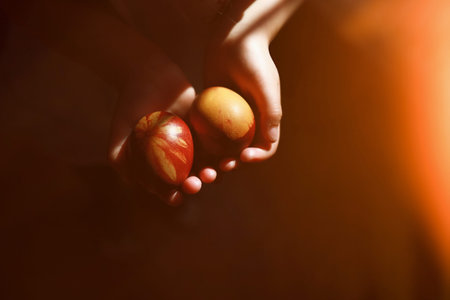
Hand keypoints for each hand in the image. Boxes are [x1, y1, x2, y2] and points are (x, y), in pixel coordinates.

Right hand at [108, 56, 216, 205]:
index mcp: (157, 161)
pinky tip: (229, 156)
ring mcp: (193, 141)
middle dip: (194, 185)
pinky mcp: (207, 127)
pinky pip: (218, 141)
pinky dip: (223, 151)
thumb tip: (130, 182)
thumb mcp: (120, 129)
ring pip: (206, 162)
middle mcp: (177, 155)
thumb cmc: (131, 102)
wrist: (148, 73)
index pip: (165, 185)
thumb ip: (119, 155)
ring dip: (213, 172)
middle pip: (189, 176)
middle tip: (196, 184)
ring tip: (214, 174)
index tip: (176, 198)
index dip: (171, 195)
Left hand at [204, 33, 281, 169]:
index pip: (265, 147)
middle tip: (220, 167)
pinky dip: (200, 141)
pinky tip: (190, 147)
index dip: (257, 157)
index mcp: (265, 120)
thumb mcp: (265, 85)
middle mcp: (248, 122)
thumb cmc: (254, 60)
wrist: (233, 40)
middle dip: (232, 163)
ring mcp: (228, 117)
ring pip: (221, 145)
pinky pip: (206, 129)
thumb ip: (271, 111)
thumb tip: (270, 141)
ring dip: (213, 158)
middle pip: (241, 151)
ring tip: (203, 165)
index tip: (244, 158)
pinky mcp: (211, 110)